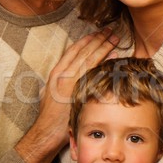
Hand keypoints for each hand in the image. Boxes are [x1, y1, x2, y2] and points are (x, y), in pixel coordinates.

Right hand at [16, 28, 117, 162]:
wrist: (47, 131)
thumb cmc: (50, 115)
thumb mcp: (51, 91)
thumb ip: (61, 80)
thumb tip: (71, 73)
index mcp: (57, 72)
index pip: (74, 50)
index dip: (86, 40)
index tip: (96, 33)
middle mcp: (64, 74)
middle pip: (84, 51)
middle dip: (98, 39)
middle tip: (110, 31)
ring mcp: (72, 82)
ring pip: (90, 59)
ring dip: (103, 47)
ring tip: (114, 39)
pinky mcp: (80, 91)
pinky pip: (95, 72)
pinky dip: (104, 62)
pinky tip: (113, 56)